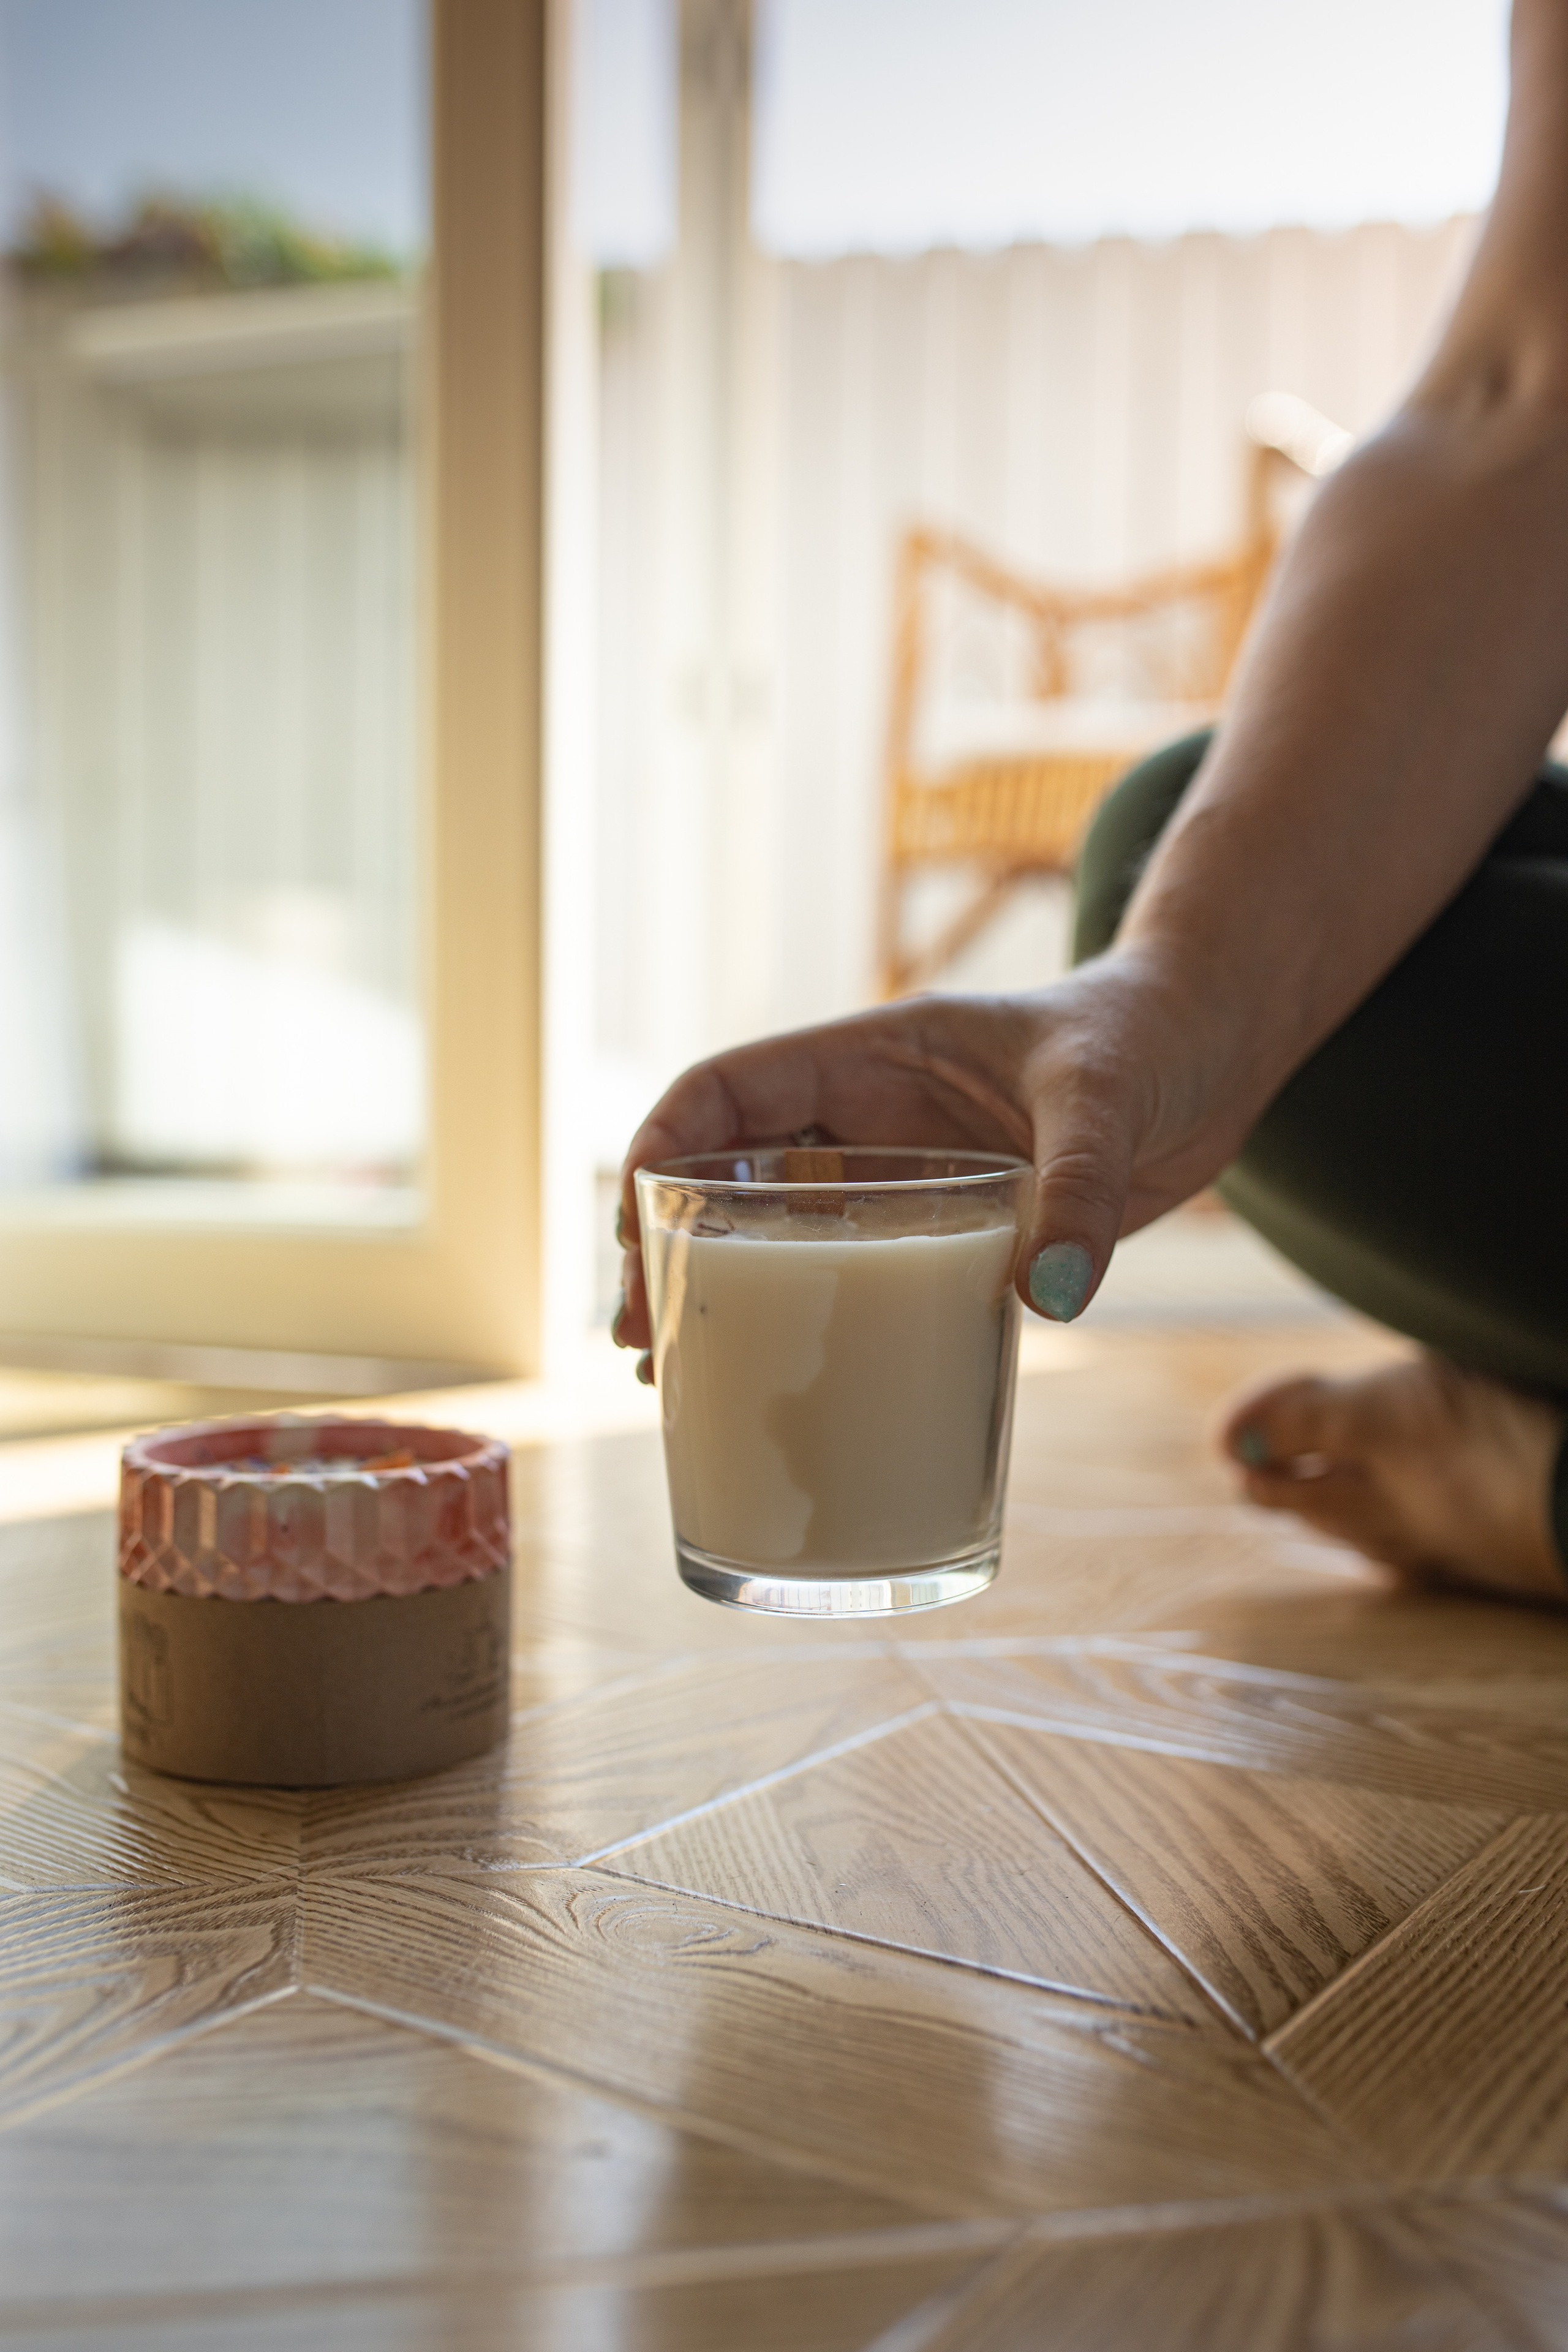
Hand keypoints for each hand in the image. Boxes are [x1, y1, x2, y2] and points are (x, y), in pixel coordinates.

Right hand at [611, 947, 1254, 1363]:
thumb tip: (1051, 1296)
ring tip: (670, 1379)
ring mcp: (898, 1175)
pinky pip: (852, 1275)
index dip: (662, 1148)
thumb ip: (1080, 1188)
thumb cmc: (1154, 1035)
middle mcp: (864, 1116)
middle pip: (723, 1174)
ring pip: (772, 1232)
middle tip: (643, 1340)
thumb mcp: (1110, 1096)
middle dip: (665, 1247)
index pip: (726, 1090)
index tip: (636, 1229)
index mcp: (871, 1054)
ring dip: (715, 1295)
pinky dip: (804, 1324)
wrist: (1215, 1050)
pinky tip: (781, 1384)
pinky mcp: (943, 1229)